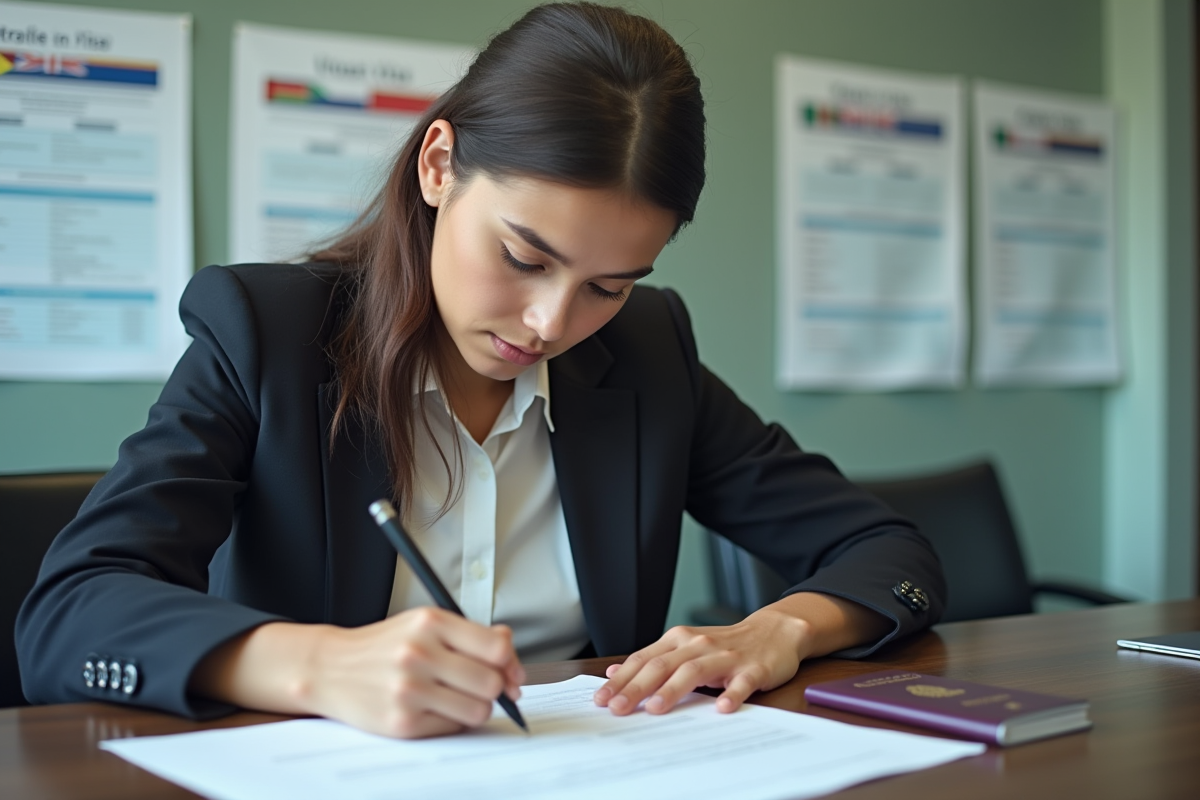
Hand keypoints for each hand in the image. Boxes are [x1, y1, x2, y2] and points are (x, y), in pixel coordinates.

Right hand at [191, 608, 524, 739]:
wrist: (330, 668)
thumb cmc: (383, 646)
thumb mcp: (424, 624)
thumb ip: (469, 633)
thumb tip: (509, 649)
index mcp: (430, 623)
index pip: (496, 647)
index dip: (511, 663)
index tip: (511, 671)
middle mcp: (419, 654)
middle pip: (491, 682)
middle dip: (494, 687)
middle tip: (481, 686)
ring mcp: (409, 690)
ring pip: (478, 710)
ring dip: (475, 707)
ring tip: (456, 697)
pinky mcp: (402, 722)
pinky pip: (453, 727)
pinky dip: (451, 720)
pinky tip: (434, 707)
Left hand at [592, 592, 889, 715]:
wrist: (775, 631)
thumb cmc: (726, 645)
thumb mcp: (686, 648)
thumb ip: (653, 659)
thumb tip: (615, 673)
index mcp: (679, 640)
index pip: (644, 660)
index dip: (622, 680)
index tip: (602, 700)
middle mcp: (698, 645)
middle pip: (662, 665)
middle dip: (637, 688)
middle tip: (618, 709)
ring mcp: (726, 656)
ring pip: (695, 671)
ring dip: (673, 690)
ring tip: (656, 709)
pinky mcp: (752, 669)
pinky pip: (741, 682)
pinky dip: (731, 693)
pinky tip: (722, 708)